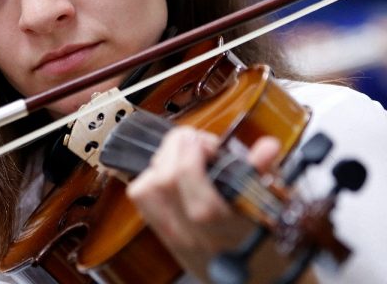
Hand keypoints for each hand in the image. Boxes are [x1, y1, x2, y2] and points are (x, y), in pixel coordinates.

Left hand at [126, 126, 280, 280]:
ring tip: (183, 159)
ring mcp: (174, 237)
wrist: (258, 280)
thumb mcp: (273, 206)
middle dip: (177, 149)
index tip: (209, 143)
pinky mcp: (163, 234)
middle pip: (164, 181)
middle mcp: (194, 236)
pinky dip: (151, 178)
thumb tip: (266, 147)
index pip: (190, 182)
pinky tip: (172, 175)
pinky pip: (141, 199)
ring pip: (145, 189)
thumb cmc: (268, 240)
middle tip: (196, 145)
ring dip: (161, 163)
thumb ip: (264, 173)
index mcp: (226, 229)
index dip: (194, 150)